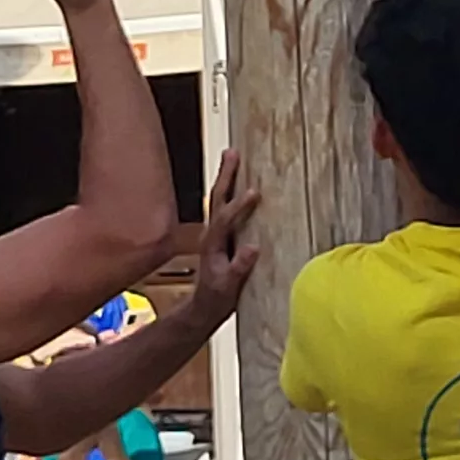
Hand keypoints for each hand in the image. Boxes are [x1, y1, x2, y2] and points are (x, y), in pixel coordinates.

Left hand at [171, 154, 265, 332]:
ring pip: (219, 199)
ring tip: (232, 156)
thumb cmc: (217, 298)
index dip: (240, 206)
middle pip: (217, 199)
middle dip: (225, 176)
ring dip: (226, 177)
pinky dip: (230, 190)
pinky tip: (239, 181)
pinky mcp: (221, 235)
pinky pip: (225, 206)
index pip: (226, 219)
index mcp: (213, 244)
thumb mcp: (228, 288)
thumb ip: (239, 268)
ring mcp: (215, 233)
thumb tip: (253, 248)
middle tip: (232, 153)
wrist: (204, 307)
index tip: (255, 192)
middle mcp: (211, 234)